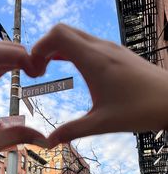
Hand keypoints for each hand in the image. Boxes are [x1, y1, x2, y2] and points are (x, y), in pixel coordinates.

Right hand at [32, 24, 167, 146]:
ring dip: (58, 48)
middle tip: (38, 71)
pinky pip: (88, 43)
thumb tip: (49, 142)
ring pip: (76, 36)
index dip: (38, 48)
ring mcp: (111, 48)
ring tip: (48, 69)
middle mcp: (101, 48)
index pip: (57, 35)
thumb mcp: (101, 123)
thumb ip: (72, 131)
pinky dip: (72, 50)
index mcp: (94, 60)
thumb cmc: (140, 110)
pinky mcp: (118, 53)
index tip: (34, 70)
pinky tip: (72, 67)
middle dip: (44, 47)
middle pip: (63, 31)